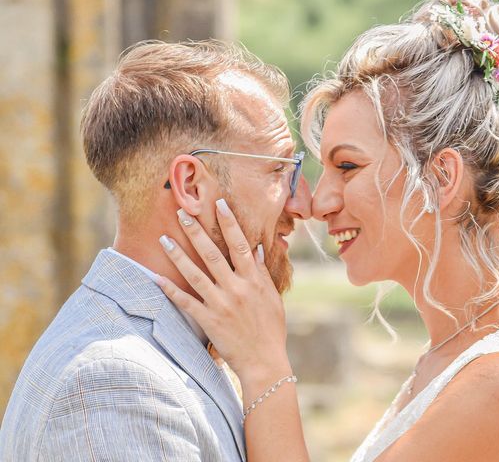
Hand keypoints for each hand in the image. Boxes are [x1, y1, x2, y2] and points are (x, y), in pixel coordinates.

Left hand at [156, 199, 291, 388]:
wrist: (264, 363)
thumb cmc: (271, 330)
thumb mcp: (273, 299)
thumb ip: (263, 273)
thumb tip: (258, 249)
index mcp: (254, 280)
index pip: (240, 245)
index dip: (229, 223)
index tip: (219, 204)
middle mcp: (236, 288)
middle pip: (213, 254)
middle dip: (196, 231)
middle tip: (182, 213)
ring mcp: (221, 304)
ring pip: (195, 274)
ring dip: (178, 255)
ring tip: (164, 239)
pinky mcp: (209, 320)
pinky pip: (186, 302)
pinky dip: (170, 289)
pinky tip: (156, 277)